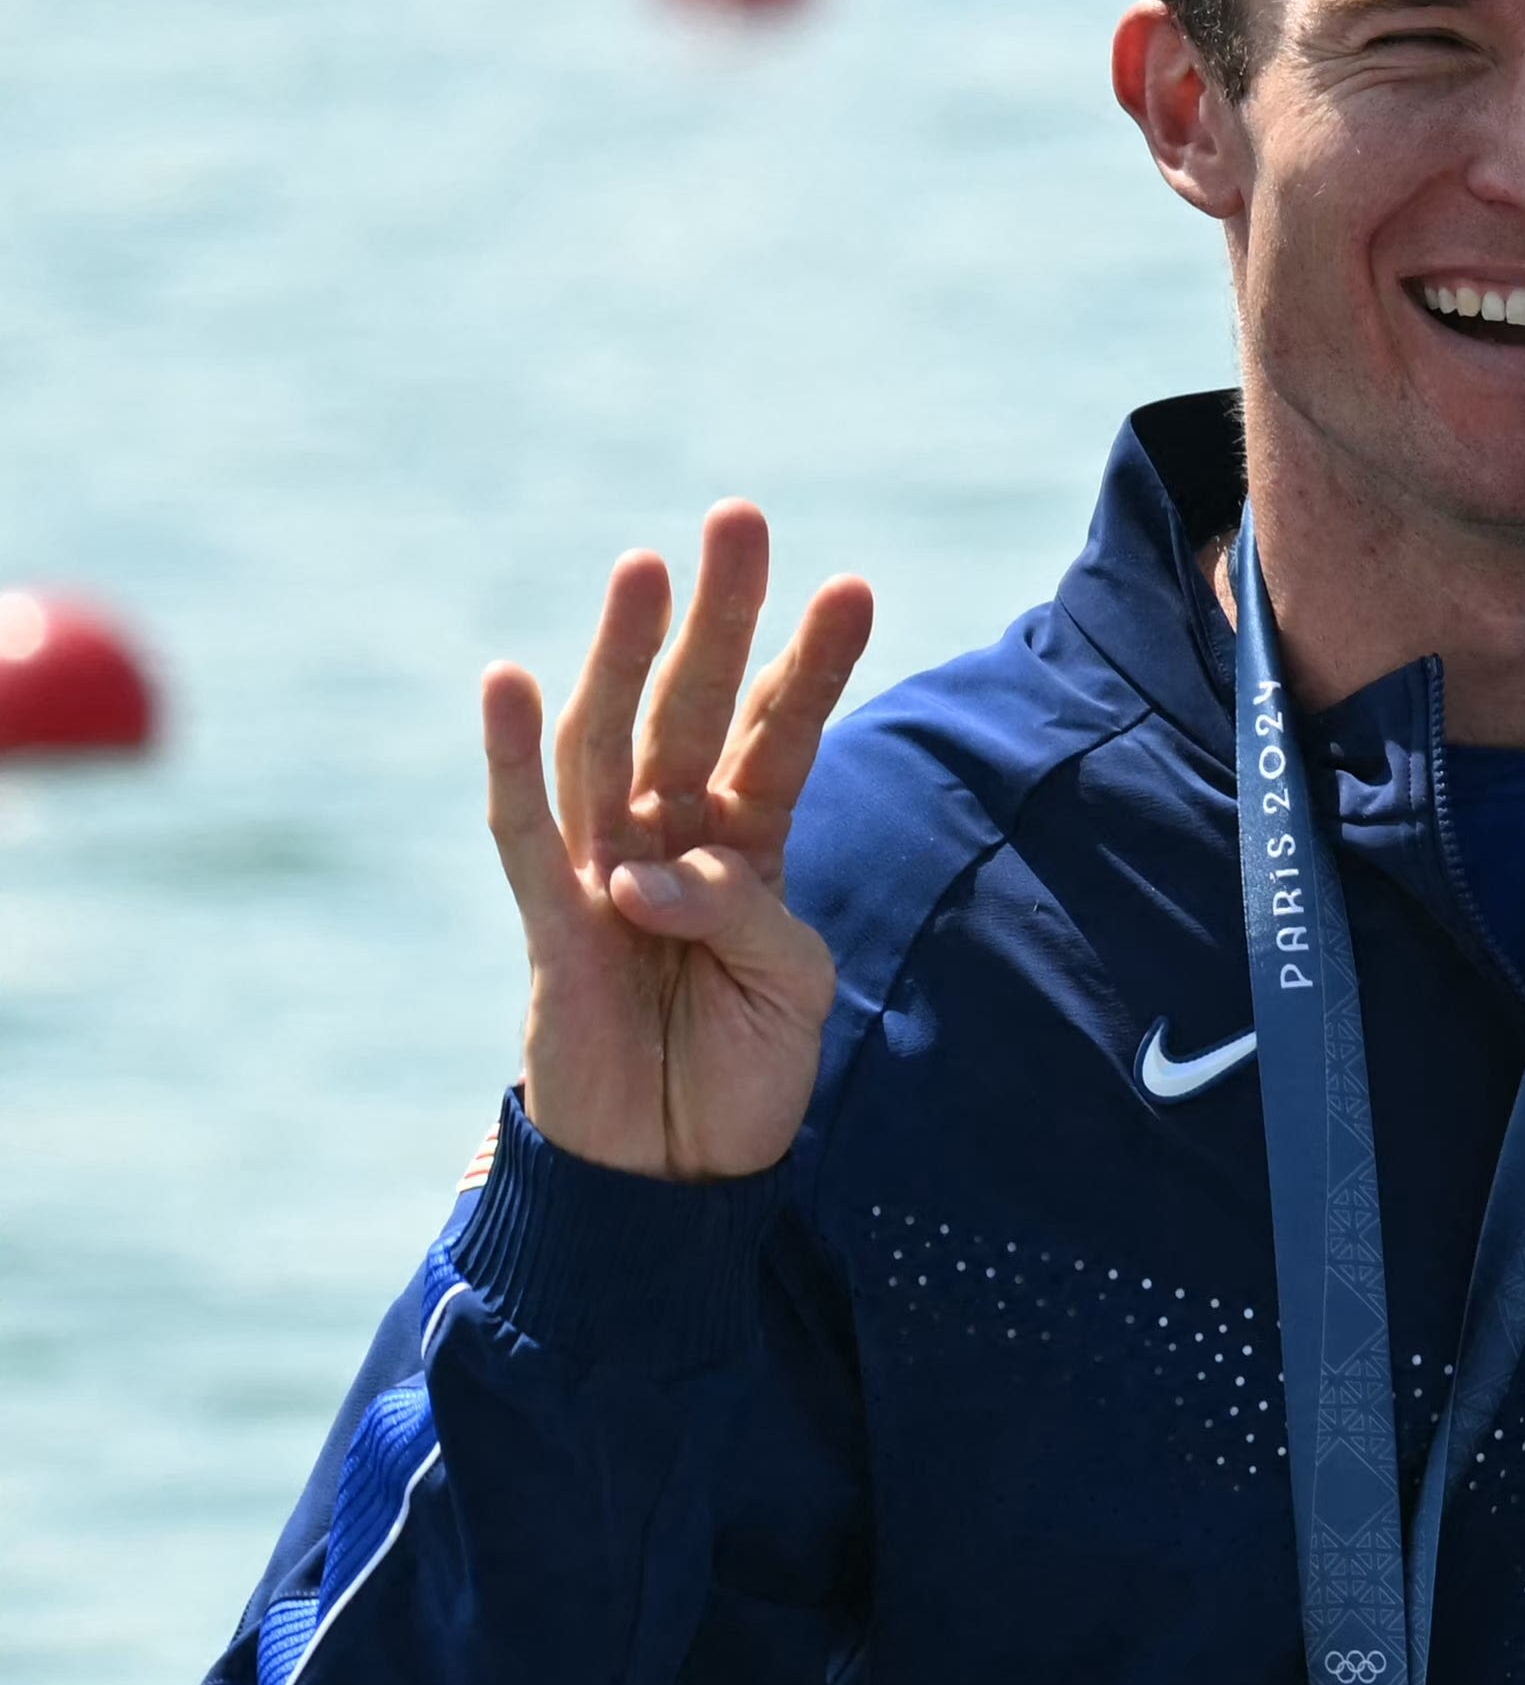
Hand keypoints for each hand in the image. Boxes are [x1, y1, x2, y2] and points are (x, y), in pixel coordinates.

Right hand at [484, 506, 874, 1183]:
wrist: (674, 1167)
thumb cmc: (742, 1067)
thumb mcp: (791, 985)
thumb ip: (743, 913)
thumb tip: (650, 872)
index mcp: (746, 847)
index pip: (782, 735)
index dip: (813, 664)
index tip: (853, 585)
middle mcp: (669, 838)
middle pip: (693, 706)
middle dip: (718, 616)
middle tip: (740, 517)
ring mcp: (601, 869)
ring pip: (607, 741)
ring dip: (624, 654)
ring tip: (645, 568)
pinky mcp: (548, 921)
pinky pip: (523, 828)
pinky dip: (510, 756)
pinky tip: (510, 679)